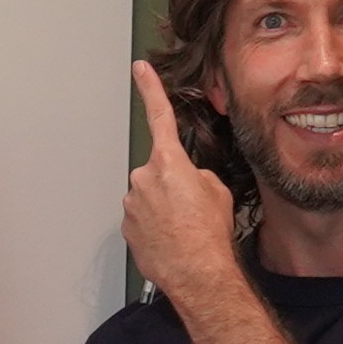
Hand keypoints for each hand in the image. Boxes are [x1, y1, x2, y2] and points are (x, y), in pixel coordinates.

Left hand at [123, 61, 243, 297]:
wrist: (197, 273)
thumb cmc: (209, 234)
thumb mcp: (217, 191)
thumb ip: (196, 175)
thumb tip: (186, 180)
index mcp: (169, 162)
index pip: (160, 116)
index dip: (150, 90)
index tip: (139, 70)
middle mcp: (144, 178)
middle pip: (158, 172)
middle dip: (172, 185)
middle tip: (191, 208)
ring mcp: (131, 203)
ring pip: (149, 197)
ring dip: (165, 208)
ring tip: (184, 228)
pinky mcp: (126, 226)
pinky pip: (142, 218)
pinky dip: (156, 227)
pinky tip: (172, 239)